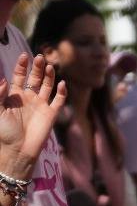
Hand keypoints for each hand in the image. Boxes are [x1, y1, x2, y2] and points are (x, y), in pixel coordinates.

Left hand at [0, 53, 66, 176]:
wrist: (17, 150)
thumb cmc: (3, 131)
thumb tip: (5, 79)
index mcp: (14, 96)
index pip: (19, 76)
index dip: (22, 66)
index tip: (24, 55)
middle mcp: (28, 98)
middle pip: (35, 78)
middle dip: (37, 67)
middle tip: (40, 57)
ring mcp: (41, 105)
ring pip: (47, 86)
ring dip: (49, 76)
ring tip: (49, 66)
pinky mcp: (51, 114)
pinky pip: (59, 100)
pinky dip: (62, 92)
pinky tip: (62, 83)